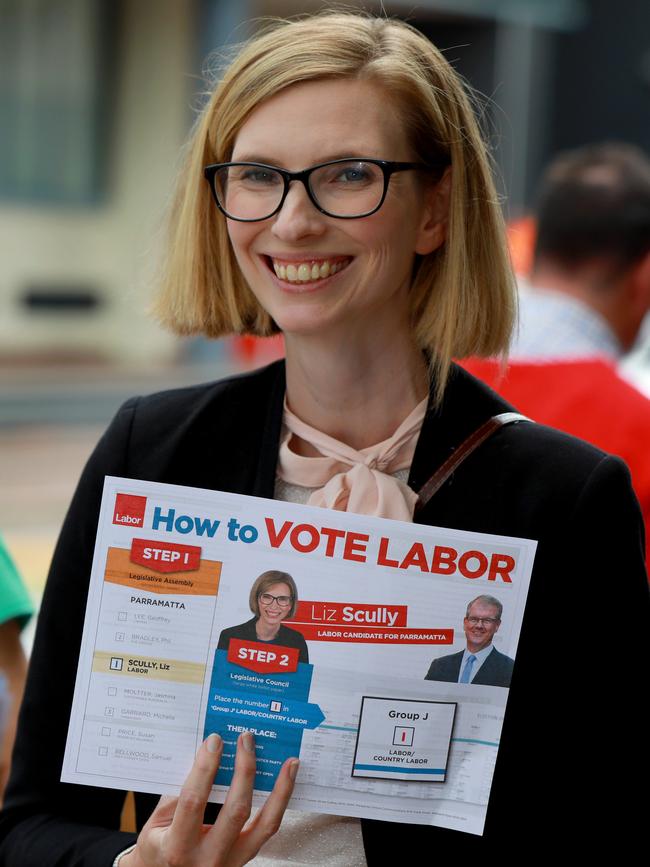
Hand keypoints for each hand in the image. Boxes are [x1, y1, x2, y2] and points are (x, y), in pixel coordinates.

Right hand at [122, 732, 298, 866]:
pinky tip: (286, 783)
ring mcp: (230, 863)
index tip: (214, 741)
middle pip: (236, 810)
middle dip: (245, 770)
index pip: (194, 801)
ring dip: (280, 790)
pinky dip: (280, 804)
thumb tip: (204, 755)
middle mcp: (207, 859)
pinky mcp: (244, 860)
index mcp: (178, 847)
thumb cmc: (158, 849)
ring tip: (289, 763)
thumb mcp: (156, 823)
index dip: (206, 768)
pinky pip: (267, 830)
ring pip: (264, 825)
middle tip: (246, 740)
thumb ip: (178, 792)